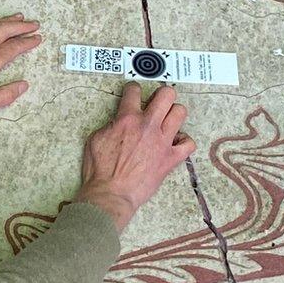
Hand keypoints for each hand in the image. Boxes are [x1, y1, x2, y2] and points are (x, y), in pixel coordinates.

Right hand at [75, 82, 196, 232]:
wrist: (110, 193)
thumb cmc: (99, 170)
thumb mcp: (95, 139)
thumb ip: (110, 125)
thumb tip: (117, 122)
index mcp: (127, 119)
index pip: (134, 91)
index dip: (133, 89)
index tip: (134, 92)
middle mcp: (147, 125)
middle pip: (166, 95)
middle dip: (162, 95)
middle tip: (157, 102)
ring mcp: (162, 141)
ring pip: (180, 113)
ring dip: (174, 114)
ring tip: (167, 121)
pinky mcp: (170, 158)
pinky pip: (189, 144)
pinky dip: (184, 141)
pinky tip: (175, 143)